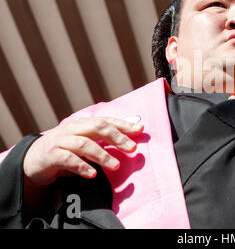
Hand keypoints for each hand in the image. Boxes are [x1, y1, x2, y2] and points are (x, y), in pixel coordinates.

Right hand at [23, 117, 143, 186]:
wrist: (33, 160)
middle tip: (131, 148)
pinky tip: (92, 174)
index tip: (140, 129)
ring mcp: (60, 141)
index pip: (105, 120)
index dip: (123, 124)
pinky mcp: (51, 156)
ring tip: (115, 165)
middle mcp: (72, 129)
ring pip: (84, 144)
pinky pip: (68, 159)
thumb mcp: (84, 142)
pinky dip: (82, 166)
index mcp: (82, 124)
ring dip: (102, 155)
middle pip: (97, 127)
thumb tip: (129, 139)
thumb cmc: (65, 150)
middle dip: (117, 137)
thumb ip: (102, 140)